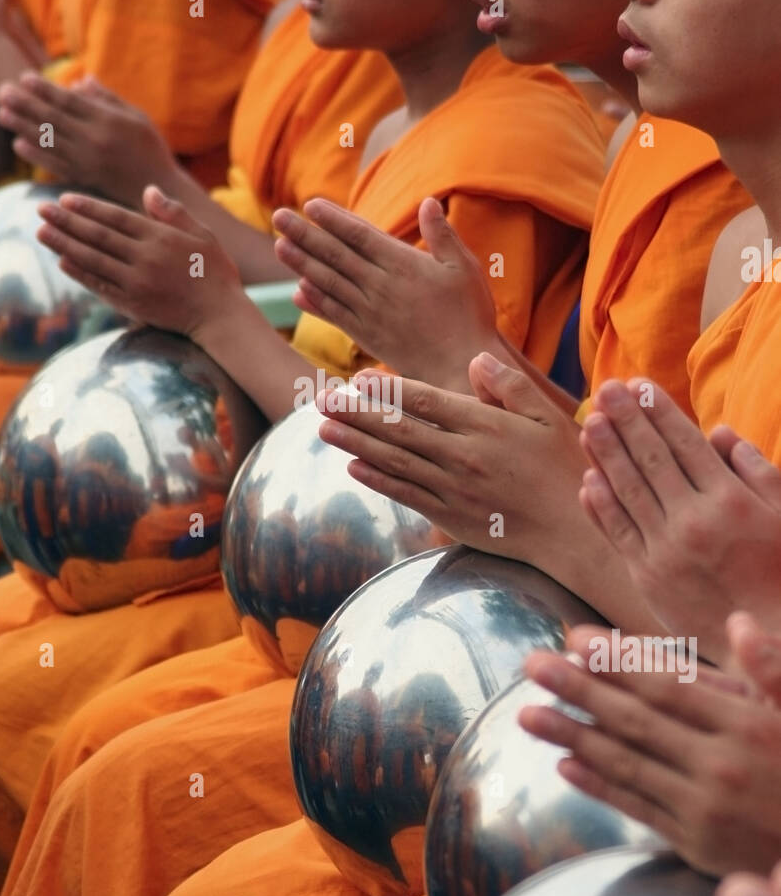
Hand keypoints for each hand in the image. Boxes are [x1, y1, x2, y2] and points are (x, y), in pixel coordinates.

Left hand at [0, 73, 177, 204]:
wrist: (158, 186)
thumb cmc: (150, 146)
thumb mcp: (135, 116)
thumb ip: (107, 98)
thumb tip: (79, 81)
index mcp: (108, 121)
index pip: (69, 102)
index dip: (45, 89)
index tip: (24, 77)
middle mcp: (94, 140)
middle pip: (53, 119)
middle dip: (26, 104)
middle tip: (3, 91)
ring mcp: (88, 161)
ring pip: (49, 141)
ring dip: (23, 127)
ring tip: (2, 113)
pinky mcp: (84, 178)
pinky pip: (55, 165)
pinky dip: (35, 155)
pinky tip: (19, 145)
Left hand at [36, 185, 240, 338]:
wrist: (220, 316)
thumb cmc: (215, 272)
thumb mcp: (203, 235)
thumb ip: (174, 213)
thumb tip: (148, 190)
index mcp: (160, 237)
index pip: (116, 217)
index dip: (88, 208)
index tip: (64, 199)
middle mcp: (145, 258)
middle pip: (97, 235)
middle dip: (66, 222)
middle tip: (40, 209)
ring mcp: (137, 282)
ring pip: (93, 259)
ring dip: (64, 244)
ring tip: (40, 232)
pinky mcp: (133, 304)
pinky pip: (100, 285)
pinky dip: (80, 273)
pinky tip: (62, 261)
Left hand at [273, 197, 497, 388]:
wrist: (460, 365)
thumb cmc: (469, 314)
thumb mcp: (464, 268)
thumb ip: (443, 235)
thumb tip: (427, 202)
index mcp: (404, 265)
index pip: (360, 235)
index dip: (334, 219)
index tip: (310, 205)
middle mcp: (381, 287)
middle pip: (336, 255)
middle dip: (305, 234)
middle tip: (278, 216)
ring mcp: (370, 313)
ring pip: (329, 283)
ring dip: (301, 264)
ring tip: (279, 246)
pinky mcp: (367, 336)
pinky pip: (335, 315)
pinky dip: (315, 303)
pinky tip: (298, 291)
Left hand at [316, 351, 586, 559]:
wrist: (572, 534)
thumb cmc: (564, 469)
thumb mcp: (548, 417)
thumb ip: (510, 387)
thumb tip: (474, 361)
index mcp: (486, 426)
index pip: (427, 401)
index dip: (389, 389)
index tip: (358, 377)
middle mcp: (463, 456)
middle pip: (399, 430)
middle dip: (356, 413)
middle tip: (322, 398)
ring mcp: (454, 489)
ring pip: (395, 461)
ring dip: (355, 443)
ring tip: (323, 427)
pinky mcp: (451, 518)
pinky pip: (406, 495)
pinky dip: (378, 480)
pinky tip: (354, 467)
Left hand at [519, 613, 780, 877]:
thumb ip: (774, 670)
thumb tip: (738, 622)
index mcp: (748, 726)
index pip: (667, 686)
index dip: (616, 661)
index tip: (573, 638)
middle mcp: (721, 766)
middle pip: (634, 721)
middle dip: (578, 689)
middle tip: (531, 665)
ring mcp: (704, 809)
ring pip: (625, 764)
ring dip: (571, 736)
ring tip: (527, 713)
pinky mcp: (696, 844)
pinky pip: (637, 807)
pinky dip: (599, 785)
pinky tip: (564, 764)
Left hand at [579, 378, 780, 655]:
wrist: (772, 641)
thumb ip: (757, 472)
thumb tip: (720, 434)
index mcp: (730, 500)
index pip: (684, 443)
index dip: (658, 411)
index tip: (639, 385)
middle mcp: (694, 521)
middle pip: (650, 459)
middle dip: (625, 420)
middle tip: (605, 389)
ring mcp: (667, 550)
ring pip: (628, 491)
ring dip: (605, 453)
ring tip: (590, 421)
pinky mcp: (648, 578)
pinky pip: (619, 533)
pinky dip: (601, 505)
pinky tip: (589, 479)